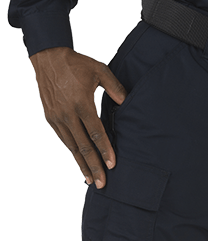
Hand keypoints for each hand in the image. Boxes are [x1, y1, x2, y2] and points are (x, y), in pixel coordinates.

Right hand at [29, 46, 127, 187]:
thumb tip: (126, 103)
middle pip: (84, 146)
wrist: (48, 57)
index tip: (112, 165)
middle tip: (102, 183)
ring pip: (72, 147)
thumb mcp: (99, 71)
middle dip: (94, 166)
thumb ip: (115, 88)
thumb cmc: (76, 64)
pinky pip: (65, 140)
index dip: (105, 150)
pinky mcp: (51, 118)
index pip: (96, 133)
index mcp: (81, 103)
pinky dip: (73, 153)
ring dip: (82, 165)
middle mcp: (68, 114)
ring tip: (92, 180)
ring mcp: (57, 118)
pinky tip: (80, 163)